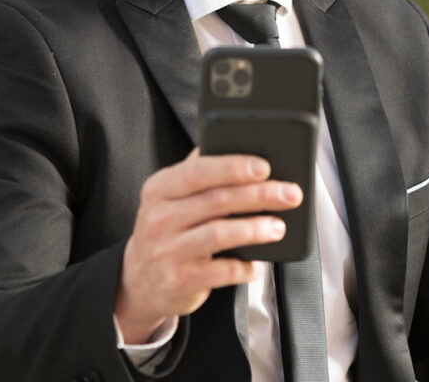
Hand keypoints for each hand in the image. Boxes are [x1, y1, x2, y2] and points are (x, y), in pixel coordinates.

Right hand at [115, 148, 302, 343]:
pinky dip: (244, 267)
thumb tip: (237, 148)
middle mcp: (160, 218)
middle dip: (259, 195)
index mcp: (160, 189)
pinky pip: (221, 271)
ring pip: (220, 234)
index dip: (233, 167)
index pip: (199, 171)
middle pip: (217, 200)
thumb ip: (197, 172)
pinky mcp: (180, 279)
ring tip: (279, 226)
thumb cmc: (165, 231)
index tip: (264, 167)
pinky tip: (257, 263)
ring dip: (255, 229)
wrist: (138, 280)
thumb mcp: (169, 197)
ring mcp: (168, 250)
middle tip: (289, 194)